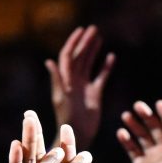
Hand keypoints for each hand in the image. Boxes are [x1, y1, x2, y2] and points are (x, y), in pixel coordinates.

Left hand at [46, 25, 115, 150]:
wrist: (78, 133)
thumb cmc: (66, 118)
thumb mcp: (61, 97)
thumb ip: (57, 79)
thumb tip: (49, 61)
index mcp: (65, 78)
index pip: (68, 55)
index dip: (73, 42)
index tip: (81, 30)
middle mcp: (74, 80)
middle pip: (79, 56)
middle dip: (86, 42)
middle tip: (94, 29)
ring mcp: (84, 86)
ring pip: (89, 63)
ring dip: (94, 50)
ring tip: (100, 37)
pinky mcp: (95, 94)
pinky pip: (101, 77)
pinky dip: (106, 67)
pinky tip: (111, 57)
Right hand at [117, 99, 161, 162]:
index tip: (158, 103)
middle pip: (154, 128)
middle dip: (146, 117)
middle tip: (138, 106)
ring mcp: (151, 155)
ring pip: (142, 136)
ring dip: (134, 126)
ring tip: (126, 116)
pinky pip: (132, 148)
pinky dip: (127, 140)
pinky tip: (121, 133)